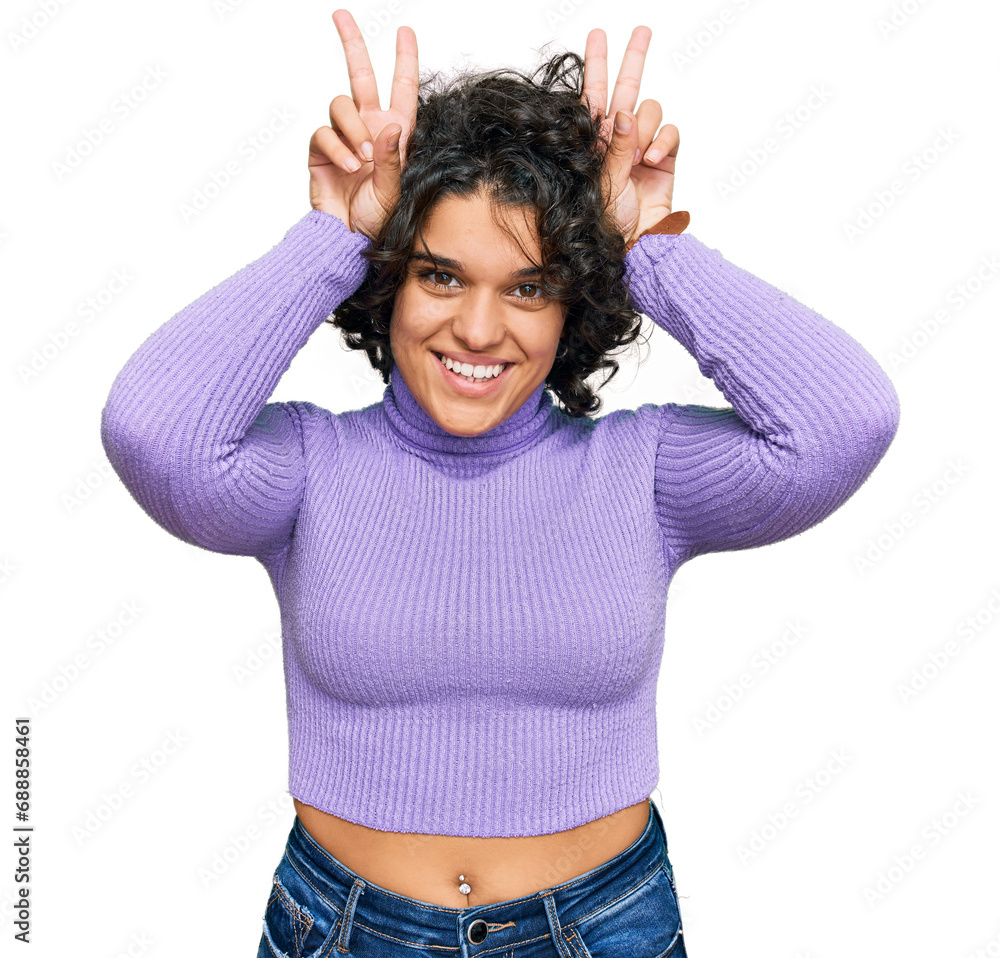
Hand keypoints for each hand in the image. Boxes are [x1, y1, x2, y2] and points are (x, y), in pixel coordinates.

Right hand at [307, 9, 418, 238]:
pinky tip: (349, 166)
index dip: (404, 59)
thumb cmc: (379, 219)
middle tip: (341, 16)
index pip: (402, 89)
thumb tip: (391, 126)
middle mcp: (369, 128)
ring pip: (341, 104)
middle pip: (361, 76)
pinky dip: (338, 148)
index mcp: (395, 134)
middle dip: (352, 44)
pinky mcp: (321, 150)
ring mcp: (344, 137)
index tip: (405, 31)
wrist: (350, 239)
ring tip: (364, 160)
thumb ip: (394, 158)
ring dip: (354, 129)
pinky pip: (324, 132)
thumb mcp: (394, 189)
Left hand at [582, 26, 679, 245]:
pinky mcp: (666, 159)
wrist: (634, 246)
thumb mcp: (603, 181)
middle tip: (641, 31)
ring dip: (645, 129)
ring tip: (638, 158)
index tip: (597, 35)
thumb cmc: (607, 221)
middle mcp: (619, 141)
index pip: (594, 96)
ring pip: (650, 111)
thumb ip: (616, 147)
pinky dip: (663, 142)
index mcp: (595, 142)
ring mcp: (643, 148)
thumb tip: (622, 113)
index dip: (595, 65)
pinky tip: (652, 161)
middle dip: (633, 60)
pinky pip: (670, 133)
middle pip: (626, 89)